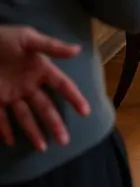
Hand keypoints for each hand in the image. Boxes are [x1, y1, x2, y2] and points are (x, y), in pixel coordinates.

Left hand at [0, 27, 90, 151]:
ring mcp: (12, 94)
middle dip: (54, 124)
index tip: (85, 112)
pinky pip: (1, 118)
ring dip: (33, 132)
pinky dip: (5, 130)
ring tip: (42, 148)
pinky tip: (11, 141)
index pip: (62, 85)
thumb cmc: (4, 38)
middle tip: (64, 141)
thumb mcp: (28, 38)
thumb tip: (78, 50)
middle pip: (45, 107)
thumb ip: (51, 46)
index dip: (74, 97)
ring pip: (25, 117)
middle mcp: (29, 85)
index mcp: (40, 69)